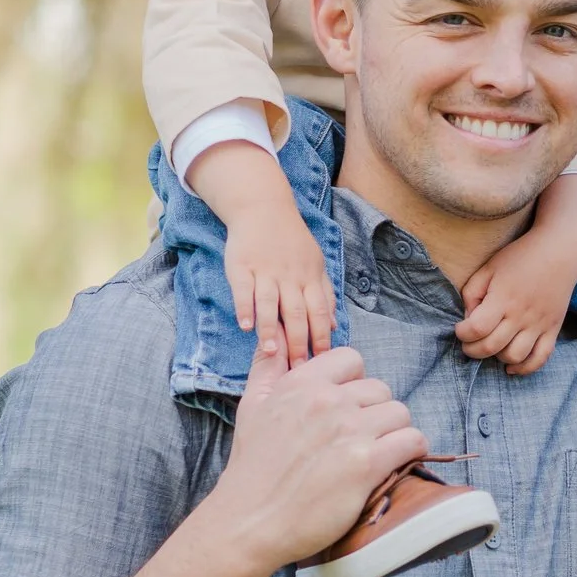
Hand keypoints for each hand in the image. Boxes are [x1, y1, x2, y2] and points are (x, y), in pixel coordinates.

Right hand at [205, 346, 426, 573]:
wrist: (249, 522)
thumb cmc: (251, 469)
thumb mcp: (252, 407)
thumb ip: (267, 370)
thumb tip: (273, 339)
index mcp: (301, 383)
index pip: (352, 359)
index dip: (355, 383)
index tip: (349, 407)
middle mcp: (327, 401)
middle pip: (380, 389)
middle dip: (374, 412)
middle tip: (360, 439)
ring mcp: (349, 431)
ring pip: (400, 413)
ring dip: (394, 432)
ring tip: (378, 453)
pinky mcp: (366, 463)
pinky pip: (412, 441)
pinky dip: (411, 451)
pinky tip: (396, 462)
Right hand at [221, 193, 335, 367]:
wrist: (263, 207)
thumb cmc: (292, 241)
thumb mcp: (316, 264)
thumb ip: (325, 294)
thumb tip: (335, 326)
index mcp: (310, 278)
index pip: (319, 312)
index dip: (322, 337)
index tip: (323, 362)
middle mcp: (290, 276)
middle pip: (297, 313)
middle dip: (299, 342)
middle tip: (298, 369)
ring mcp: (265, 271)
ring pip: (270, 303)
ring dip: (271, 329)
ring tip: (272, 352)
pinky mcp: (242, 266)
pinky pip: (244, 289)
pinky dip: (245, 307)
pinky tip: (246, 326)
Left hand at [454, 249, 571, 376]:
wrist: (559, 252)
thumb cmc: (520, 257)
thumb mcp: (488, 268)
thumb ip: (472, 293)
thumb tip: (468, 319)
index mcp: (503, 298)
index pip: (477, 328)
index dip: (462, 333)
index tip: (461, 328)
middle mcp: (521, 315)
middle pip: (491, 347)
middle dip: (472, 350)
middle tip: (469, 342)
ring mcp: (539, 324)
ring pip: (514, 357)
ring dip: (497, 357)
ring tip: (492, 346)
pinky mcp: (553, 329)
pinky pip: (541, 358)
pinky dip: (525, 368)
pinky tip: (511, 367)